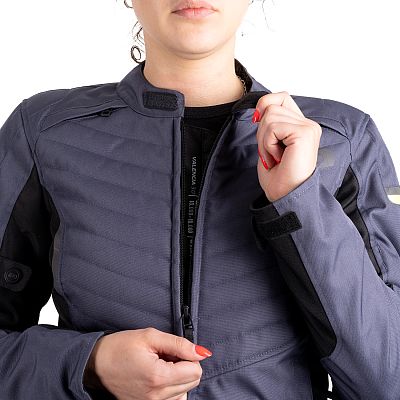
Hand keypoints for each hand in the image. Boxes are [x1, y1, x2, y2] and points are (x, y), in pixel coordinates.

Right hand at [83, 327, 211, 399]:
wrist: (96, 363)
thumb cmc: (121, 346)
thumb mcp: (150, 336)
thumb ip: (179, 344)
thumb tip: (202, 352)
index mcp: (159, 377)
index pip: (195, 371)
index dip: (188, 356)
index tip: (172, 350)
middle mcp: (157, 396)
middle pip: (192, 382)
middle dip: (184, 365)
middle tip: (165, 356)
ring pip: (184, 392)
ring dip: (178, 377)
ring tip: (159, 365)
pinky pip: (172, 399)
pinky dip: (171, 388)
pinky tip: (157, 376)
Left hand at [252, 91, 321, 201]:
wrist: (286, 197)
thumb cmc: (278, 177)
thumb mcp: (269, 144)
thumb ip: (269, 124)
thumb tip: (260, 108)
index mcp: (301, 126)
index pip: (281, 98)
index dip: (265, 105)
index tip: (258, 124)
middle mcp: (308, 125)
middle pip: (271, 106)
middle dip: (262, 132)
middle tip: (271, 153)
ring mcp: (308, 128)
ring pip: (270, 115)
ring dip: (264, 140)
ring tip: (275, 157)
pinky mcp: (304, 133)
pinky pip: (273, 127)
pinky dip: (268, 145)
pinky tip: (278, 158)